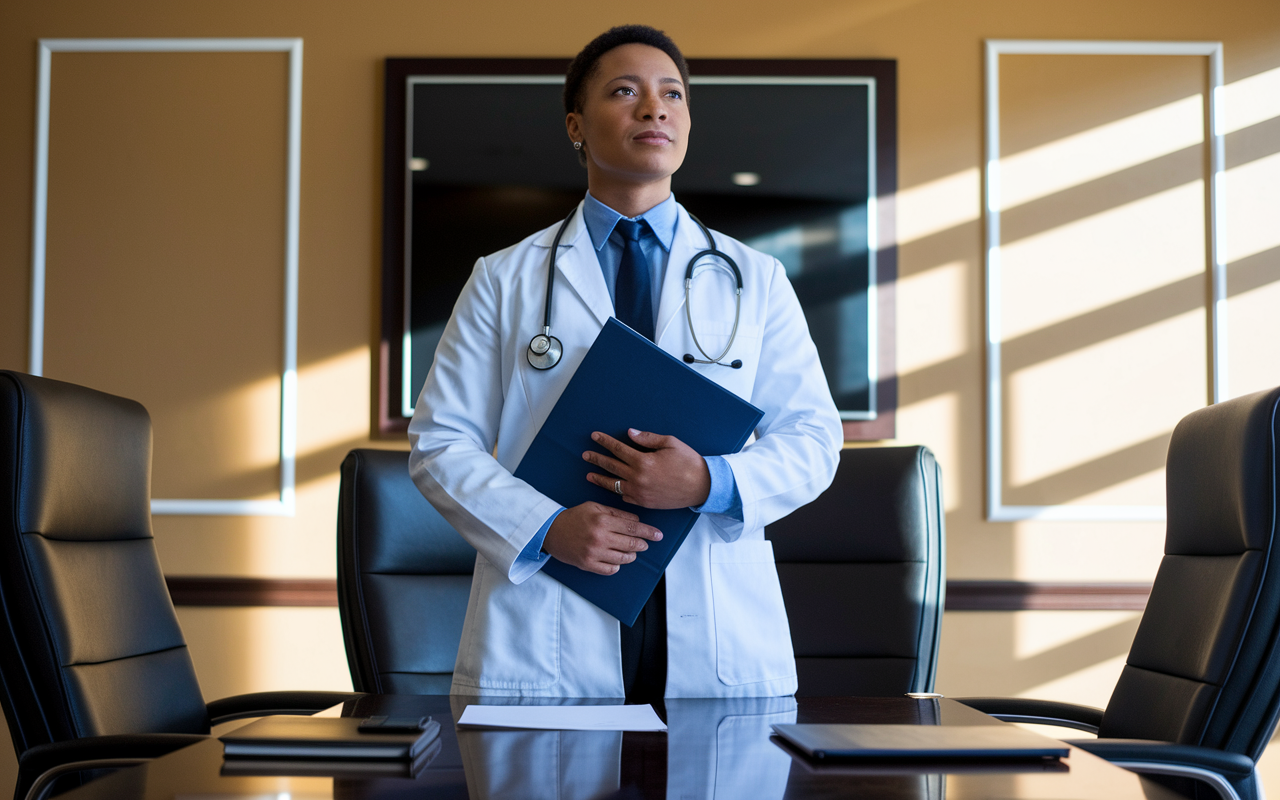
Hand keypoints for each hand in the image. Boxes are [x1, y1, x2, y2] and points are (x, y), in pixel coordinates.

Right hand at [542, 502, 663, 574]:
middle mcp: (599, 537)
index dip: (648, 531)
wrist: (550, 531)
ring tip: (632, 552)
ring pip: (623, 558)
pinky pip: (611, 569)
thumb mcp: (594, 507)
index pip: (632, 527)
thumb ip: (616, 513)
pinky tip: (617, 559)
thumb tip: (636, 520)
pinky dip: (617, 565)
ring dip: (631, 555)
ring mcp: (594, 553)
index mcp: (602, 520)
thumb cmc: (574, 517)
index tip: (658, 535)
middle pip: (631, 544)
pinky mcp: (587, 564)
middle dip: (643, 544)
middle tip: (646, 544)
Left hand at [584, 429, 711, 508]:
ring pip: (614, 485)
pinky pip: (625, 498)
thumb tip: (630, 433)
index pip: (618, 449)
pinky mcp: (644, 503)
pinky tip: (612, 488)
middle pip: (611, 466)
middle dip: (597, 459)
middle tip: (585, 455)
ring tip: (589, 475)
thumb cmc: (688, 462)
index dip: (605, 441)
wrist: (701, 486)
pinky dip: (617, 492)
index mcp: (643, 461)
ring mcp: (640, 493)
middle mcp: (638, 478)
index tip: (594, 436)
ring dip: (600, 479)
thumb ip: (647, 438)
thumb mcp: (670, 443)